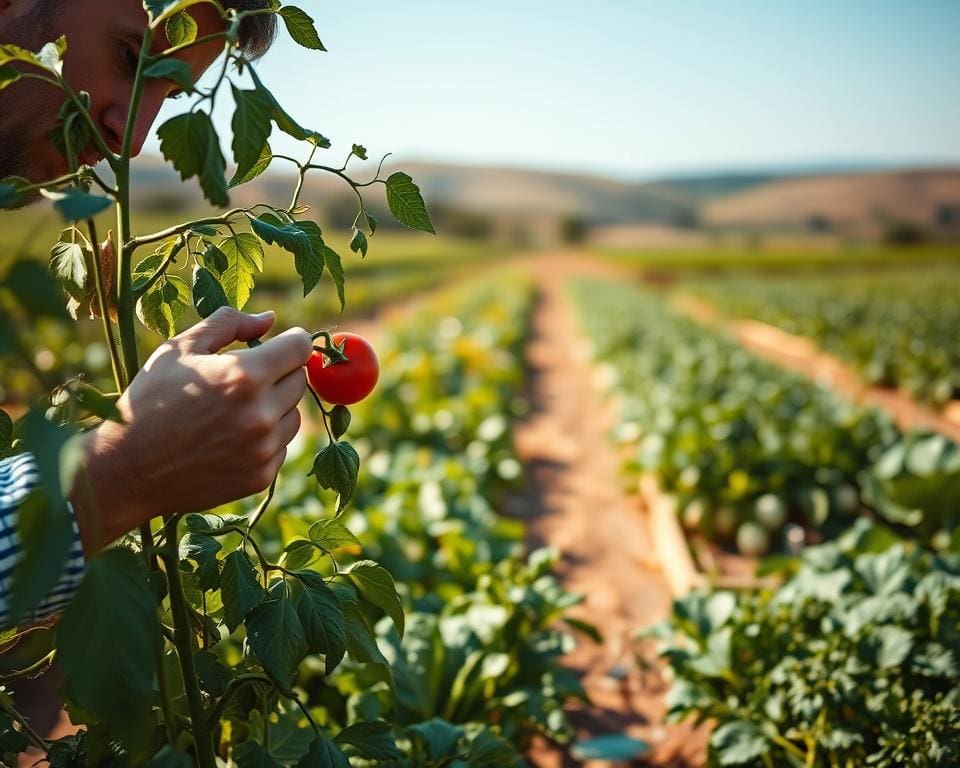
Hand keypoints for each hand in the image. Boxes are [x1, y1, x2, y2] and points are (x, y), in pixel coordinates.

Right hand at [70, 307, 311, 554]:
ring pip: (294, 415)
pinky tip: (229, 438)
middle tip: (243, 380)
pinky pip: (281, 446)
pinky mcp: (261, 476)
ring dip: (276, 407)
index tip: (279, 345)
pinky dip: (265, 439)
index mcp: (245, 375)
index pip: (301, 348)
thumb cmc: (150, 399)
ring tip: (233, 411)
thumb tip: (270, 319)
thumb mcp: (180, 349)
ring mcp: (264, 448)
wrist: (127, 468)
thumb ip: (229, 324)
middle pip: (300, 380)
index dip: (292, 342)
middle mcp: (262, 414)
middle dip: (279, 373)